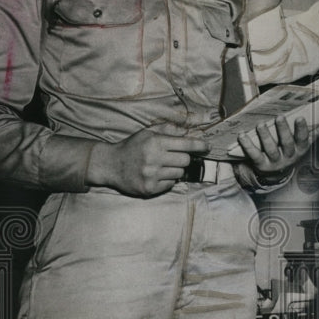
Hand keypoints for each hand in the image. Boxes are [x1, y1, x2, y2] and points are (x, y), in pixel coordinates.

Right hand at [88, 124, 209, 196]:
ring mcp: (151, 176)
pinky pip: (171, 184)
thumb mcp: (147, 133)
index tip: (207, 147)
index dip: (200, 146)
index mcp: (155, 143)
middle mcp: (154, 159)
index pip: (186, 145)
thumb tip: (189, 131)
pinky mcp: (149, 189)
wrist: (110, 165)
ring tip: (161, 166)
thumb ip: (169, 130)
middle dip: (183, 158)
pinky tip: (156, 175)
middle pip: (185, 160)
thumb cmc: (132, 146)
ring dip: (175, 169)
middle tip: (173, 156)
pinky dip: (167, 180)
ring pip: (179, 173)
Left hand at [236, 115, 312, 176]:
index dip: (301, 129)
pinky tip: (242, 135)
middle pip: (286, 143)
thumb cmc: (290, 152)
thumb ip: (317, 132)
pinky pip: (254, 155)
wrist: (276, 174)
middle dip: (283, 130)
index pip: (302, 139)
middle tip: (279, 117)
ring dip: (266, 136)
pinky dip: (248, 145)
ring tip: (261, 125)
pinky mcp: (261, 164)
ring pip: (270, 149)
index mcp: (299, 150)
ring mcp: (274, 161)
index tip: (299, 118)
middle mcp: (288, 156)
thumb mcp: (304, 144)